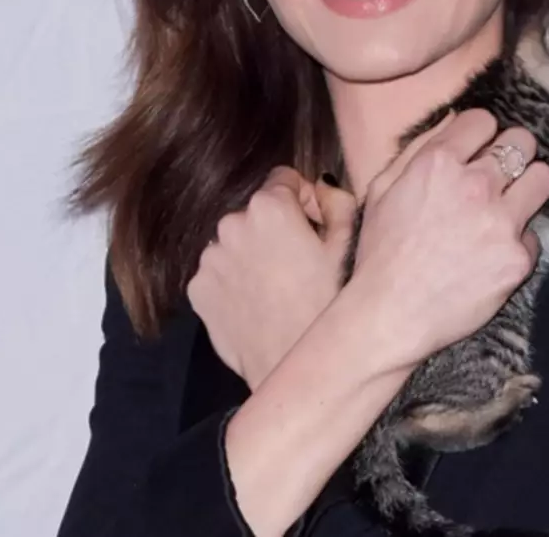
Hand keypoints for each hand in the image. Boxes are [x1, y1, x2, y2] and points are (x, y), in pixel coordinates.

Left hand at [188, 166, 356, 390]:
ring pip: (236, 241)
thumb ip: (335, 199)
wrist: (298, 370)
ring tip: (280, 288)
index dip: (304, 202)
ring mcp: (210, 259)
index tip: (316, 229)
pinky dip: (235, 280)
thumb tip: (319, 185)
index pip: (284, 179)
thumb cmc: (331, 305)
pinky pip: (219, 272)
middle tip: (301, 263)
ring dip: (253, 252)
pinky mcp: (198, 290)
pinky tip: (259, 303)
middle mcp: (231, 224)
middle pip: (257, 211)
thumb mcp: (350, 244)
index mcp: (269, 206)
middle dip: (277, 227)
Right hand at [345, 108, 548, 369]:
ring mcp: (500, 221)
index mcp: (438, 163)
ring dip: (529, 186)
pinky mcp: (517, 258)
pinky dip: (516, 243)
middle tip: (503, 172)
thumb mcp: (382, 188)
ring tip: (510, 205)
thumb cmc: (381, 252)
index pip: (484, 120)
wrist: (389, 314)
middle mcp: (474, 185)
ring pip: (543, 177)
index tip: (478, 149)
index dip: (481, 133)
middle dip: (514, 151)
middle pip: (522, 141)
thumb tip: (453, 120)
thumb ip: (418, 148)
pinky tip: (493, 254)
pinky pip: (533, 235)